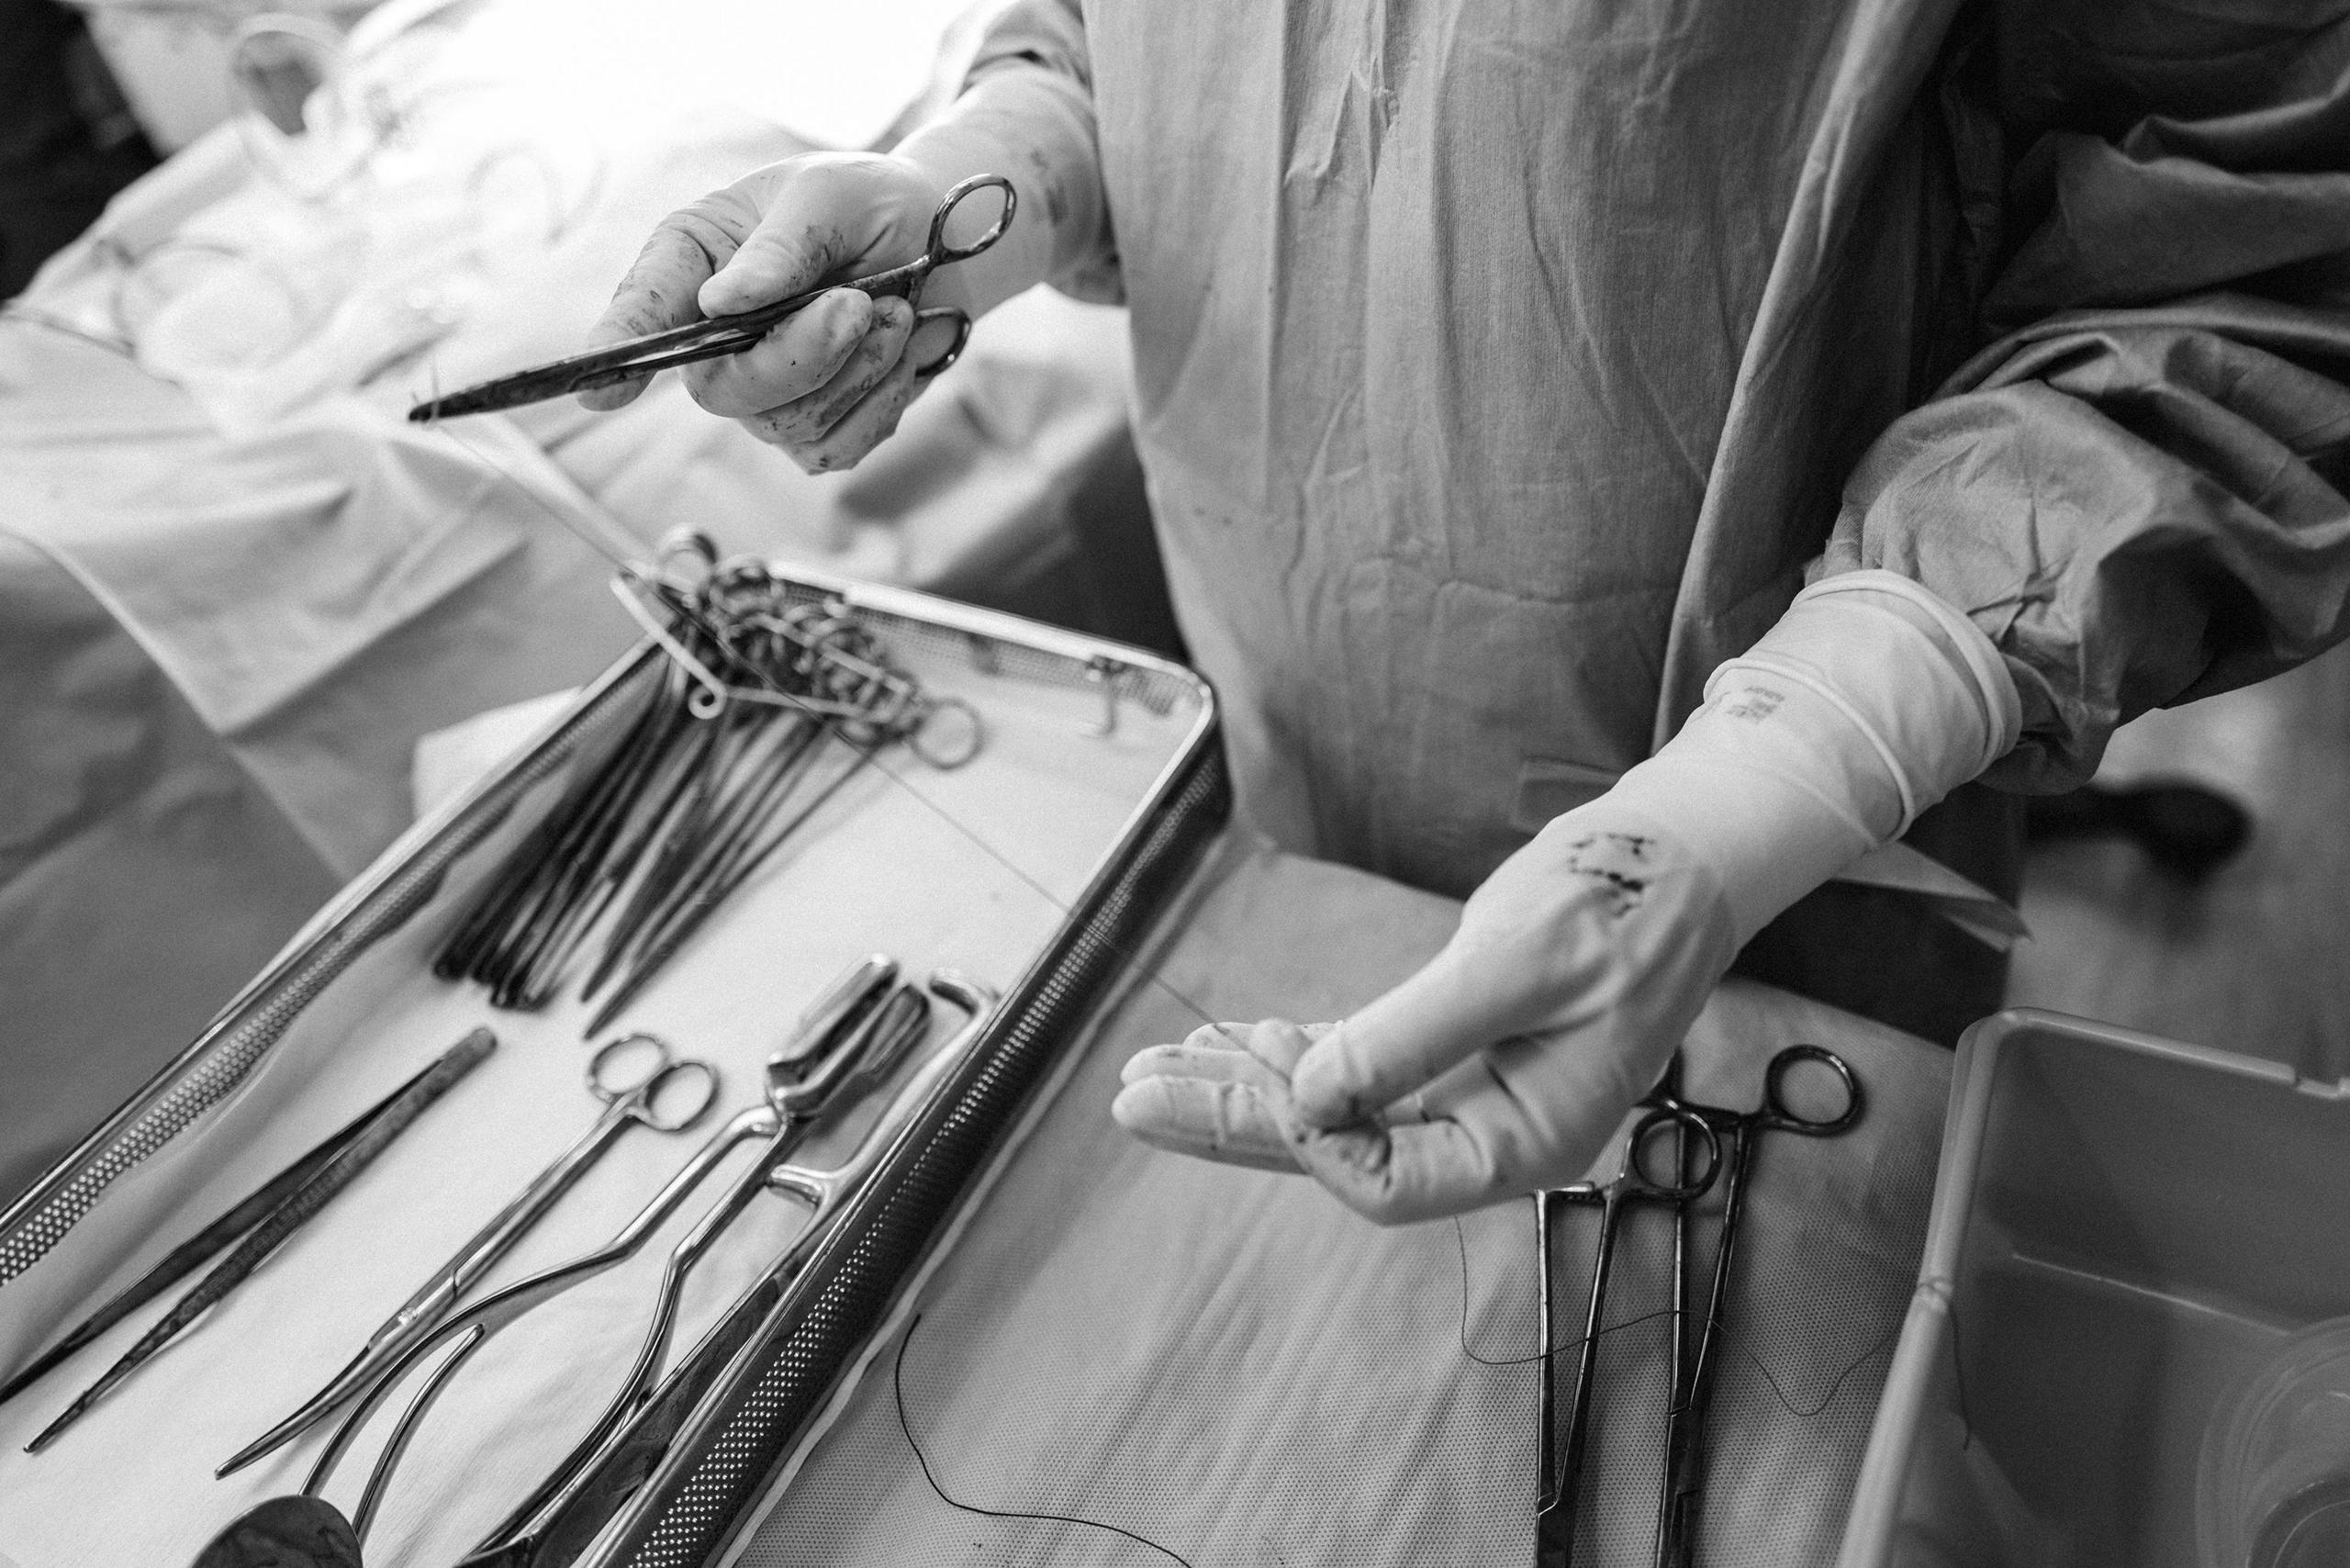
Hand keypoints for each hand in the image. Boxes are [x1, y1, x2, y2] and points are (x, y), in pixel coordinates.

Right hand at [582, 151, 963, 472]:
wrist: (940, 246)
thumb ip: (780, 247)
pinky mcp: (813, 428)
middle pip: (725, 389)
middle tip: (861, 305)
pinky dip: (879, 401)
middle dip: (802, 355)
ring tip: (893, 309)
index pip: (642, 314)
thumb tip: (722, 303)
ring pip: (788, 423)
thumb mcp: (826, 196)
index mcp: (694, 261)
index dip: (618, 352)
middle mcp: (712, 336)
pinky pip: (834, 447)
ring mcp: (761, 392)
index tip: (598, 392)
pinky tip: (897, 351)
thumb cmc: (865, 205)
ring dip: (857, 369)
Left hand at [1113, 572, 2021, 1223]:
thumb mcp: (1512, 965)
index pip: (1384, 1181)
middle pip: (1335, 1151)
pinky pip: (1356, 1068)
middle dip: (1231, 1121)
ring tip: (1152, 1069)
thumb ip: (1409, 1038)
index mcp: (1527, 1142)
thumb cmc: (1620, 904)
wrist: (1680, 854)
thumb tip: (1308, 1099)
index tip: (1255, 1075)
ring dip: (1245, 1086)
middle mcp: (1493, 1136)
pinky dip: (1293, 1051)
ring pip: (1334, 1109)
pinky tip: (1233, 1038)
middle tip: (1131, 1100)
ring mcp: (1472, 1096)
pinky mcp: (1455, 1049)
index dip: (1307, 1137)